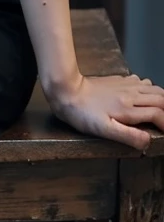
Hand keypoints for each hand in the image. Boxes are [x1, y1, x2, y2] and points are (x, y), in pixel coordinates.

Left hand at [47, 71, 163, 150]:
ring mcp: (125, 85)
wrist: (67, 90)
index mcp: (128, 109)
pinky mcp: (118, 80)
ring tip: (160, 111)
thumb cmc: (83, 114)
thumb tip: (148, 141)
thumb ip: (128, 136)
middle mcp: (131, 94)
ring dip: (161, 98)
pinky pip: (141, 81)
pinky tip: (143, 96)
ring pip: (153, 87)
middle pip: (160, 98)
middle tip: (163, 122)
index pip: (158, 114)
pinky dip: (149, 89)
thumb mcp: (104, 130)